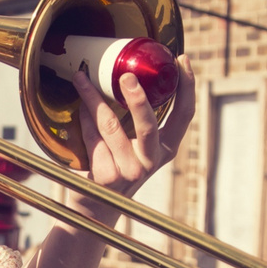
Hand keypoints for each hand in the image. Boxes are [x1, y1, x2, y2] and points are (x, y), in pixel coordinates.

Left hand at [69, 56, 194, 220]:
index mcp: (165, 149)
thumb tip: (126, 73)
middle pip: (149, 125)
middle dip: (137, 98)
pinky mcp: (107, 176)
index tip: (181, 60)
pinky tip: (78, 107)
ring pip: (111, 126)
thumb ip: (137, 120)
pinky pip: (92, 137)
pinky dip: (83, 120)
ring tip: (81, 78)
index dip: (187, 87)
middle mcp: (152, 161)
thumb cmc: (115, 166)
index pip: (184, 115)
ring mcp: (130, 171)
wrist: (95, 206)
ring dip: (93, 98)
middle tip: (126, 75)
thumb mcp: (134, 146)